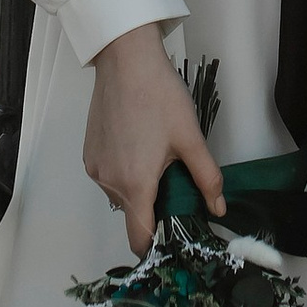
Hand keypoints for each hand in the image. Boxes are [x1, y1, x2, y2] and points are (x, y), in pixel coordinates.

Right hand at [82, 23, 223, 252]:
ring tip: (157, 158)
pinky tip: (139, 146)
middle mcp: (109, 182)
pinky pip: (109, 176)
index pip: (139, 238)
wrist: (126, 61)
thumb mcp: (191, 139)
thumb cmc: (160, 98)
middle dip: (153, 208)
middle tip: (175, 182)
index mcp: (134, 185)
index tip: (174, 235)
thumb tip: (218, 210)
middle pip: (132, 215)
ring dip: (139, 189)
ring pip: (120, 195)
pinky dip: (124, 172)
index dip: (157, 244)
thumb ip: (206, 178)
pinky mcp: (88, 153)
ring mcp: (95, 167)